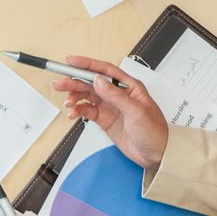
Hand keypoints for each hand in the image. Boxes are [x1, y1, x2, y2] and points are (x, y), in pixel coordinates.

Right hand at [53, 57, 168, 168]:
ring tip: (67, 102)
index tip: (70, 61)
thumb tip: (98, 81)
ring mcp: (110, 106)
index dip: (87, 64)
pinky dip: (78, 111)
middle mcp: (118, 94)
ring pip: (87, 96)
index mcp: (129, 86)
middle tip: (59, 84)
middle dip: (74, 82)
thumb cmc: (155, 131)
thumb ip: (116, 96)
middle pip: (92, 82)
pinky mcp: (105, 119)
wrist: (157, 154)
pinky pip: (87, 111)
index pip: (105, 70)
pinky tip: (73, 113)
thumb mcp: (136, 112)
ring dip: (74, 97)